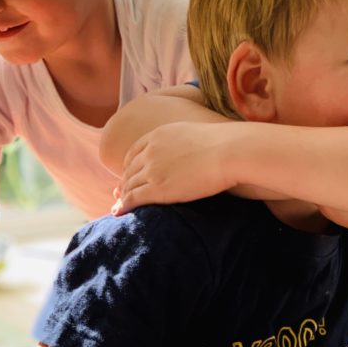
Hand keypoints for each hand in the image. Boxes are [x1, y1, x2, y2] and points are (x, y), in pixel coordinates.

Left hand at [113, 123, 235, 214]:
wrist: (229, 151)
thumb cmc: (224, 144)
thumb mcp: (196, 134)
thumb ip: (185, 141)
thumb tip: (196, 148)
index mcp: (158, 136)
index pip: (135, 152)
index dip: (130, 165)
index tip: (129, 174)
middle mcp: (151, 151)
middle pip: (130, 169)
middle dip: (125, 182)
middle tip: (121, 193)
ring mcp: (152, 170)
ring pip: (129, 185)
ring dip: (123, 196)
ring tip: (120, 206)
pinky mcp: (157, 188)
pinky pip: (133, 198)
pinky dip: (123, 206)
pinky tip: (119, 212)